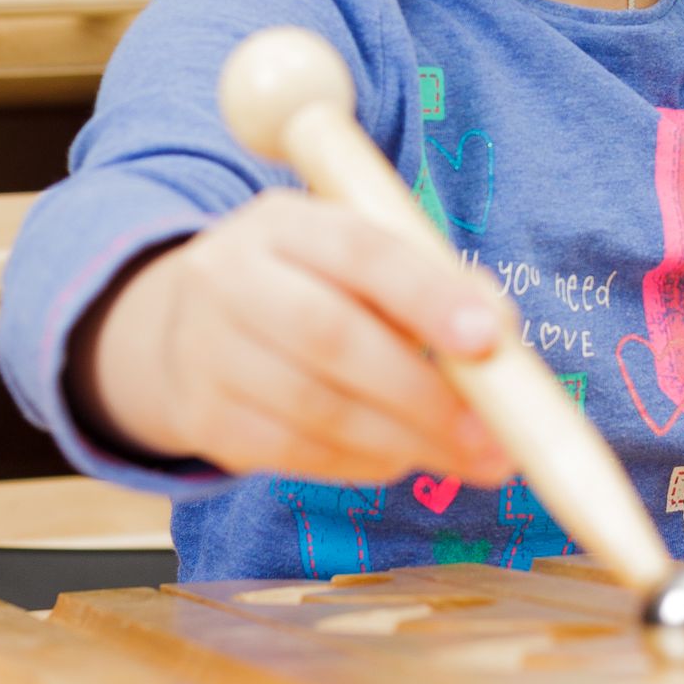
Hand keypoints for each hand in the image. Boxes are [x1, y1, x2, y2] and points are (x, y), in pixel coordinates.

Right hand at [66, 188, 515, 485]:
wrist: (184, 324)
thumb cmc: (310, 285)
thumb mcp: (358, 258)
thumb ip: (431, 280)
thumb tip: (499, 330)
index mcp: (282, 220)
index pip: (358, 248)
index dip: (426, 294)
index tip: (489, 339)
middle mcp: (231, 275)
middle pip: (330, 336)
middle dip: (422, 391)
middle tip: (494, 435)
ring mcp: (207, 349)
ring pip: (315, 408)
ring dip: (405, 441)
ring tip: (472, 458)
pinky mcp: (204, 417)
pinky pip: (295, 452)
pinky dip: (362, 463)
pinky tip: (405, 458)